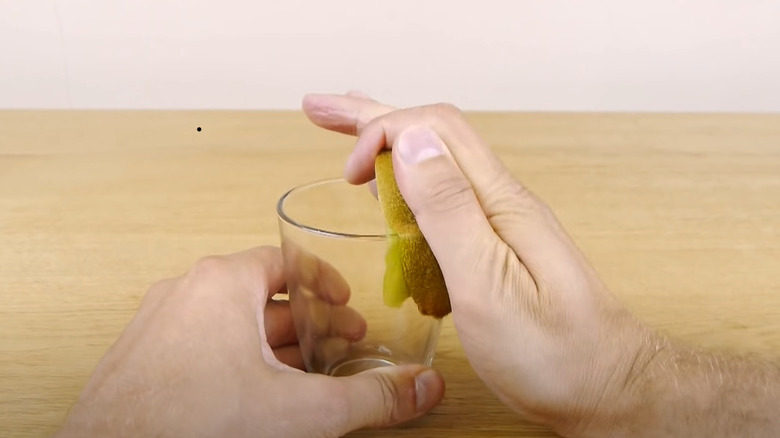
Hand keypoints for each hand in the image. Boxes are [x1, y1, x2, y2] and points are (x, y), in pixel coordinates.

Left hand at [55, 246, 444, 437]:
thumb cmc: (193, 424)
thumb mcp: (302, 410)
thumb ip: (370, 398)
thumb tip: (423, 388)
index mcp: (222, 282)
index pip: (284, 261)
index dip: (324, 282)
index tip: (346, 303)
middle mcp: (185, 293)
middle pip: (260, 293)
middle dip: (307, 320)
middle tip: (338, 344)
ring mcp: (158, 326)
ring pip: (230, 322)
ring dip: (273, 343)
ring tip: (307, 373)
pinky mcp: (142, 360)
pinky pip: (202, 345)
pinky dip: (237, 360)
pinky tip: (257, 395)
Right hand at [302, 93, 654, 435]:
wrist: (607, 386)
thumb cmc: (552, 350)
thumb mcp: (488, 285)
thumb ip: (448, 211)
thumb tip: (413, 140)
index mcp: (497, 200)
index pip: (434, 129)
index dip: (383, 134)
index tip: (351, 177)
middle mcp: (499, 200)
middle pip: (433, 135)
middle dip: (372, 119)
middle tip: (321, 107)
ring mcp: (500, 222)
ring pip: (437, 164)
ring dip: (389, 146)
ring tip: (349, 137)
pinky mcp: (497, 247)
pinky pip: (445, 200)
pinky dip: (407, 186)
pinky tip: (391, 195)